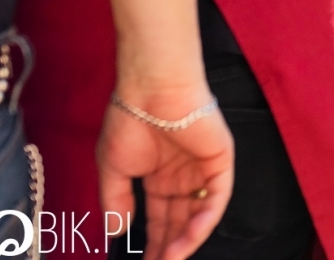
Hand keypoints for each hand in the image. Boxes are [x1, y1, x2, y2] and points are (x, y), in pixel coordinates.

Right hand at [99, 84, 233, 259]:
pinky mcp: (220, 161)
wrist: (150, 89)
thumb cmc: (129, 119)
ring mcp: (202, 169)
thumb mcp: (113, 169)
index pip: (160, 218)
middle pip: (180, 221)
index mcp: (160, 177)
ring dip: (186, 240)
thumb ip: (117, 202)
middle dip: (169, 247)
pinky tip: (189, 239)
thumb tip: (117, 232)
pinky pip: (217, 198)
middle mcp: (183, 176)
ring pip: (200, 214)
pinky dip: (205, 221)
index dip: (153, 243)